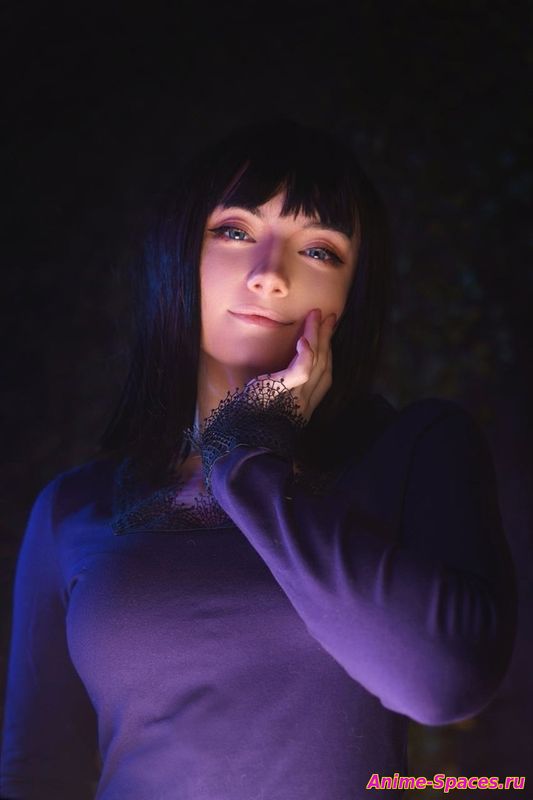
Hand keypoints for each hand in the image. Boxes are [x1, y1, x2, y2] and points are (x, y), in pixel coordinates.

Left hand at [248, 308, 336, 422]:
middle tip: (330, 318)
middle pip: (323, 365)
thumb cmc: (250, 422)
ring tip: (317, 317)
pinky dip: (305, 354)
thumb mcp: (270, 404)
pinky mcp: (282, 389)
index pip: (323, 376)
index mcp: (303, 406)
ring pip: (316, 361)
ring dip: (318, 336)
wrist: (242, 440)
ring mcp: (296, 397)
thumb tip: (273, 378)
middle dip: (327, 339)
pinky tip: (304, 339)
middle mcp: (305, 401)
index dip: (328, 354)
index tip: (327, 335)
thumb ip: (278, 392)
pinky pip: (301, 371)